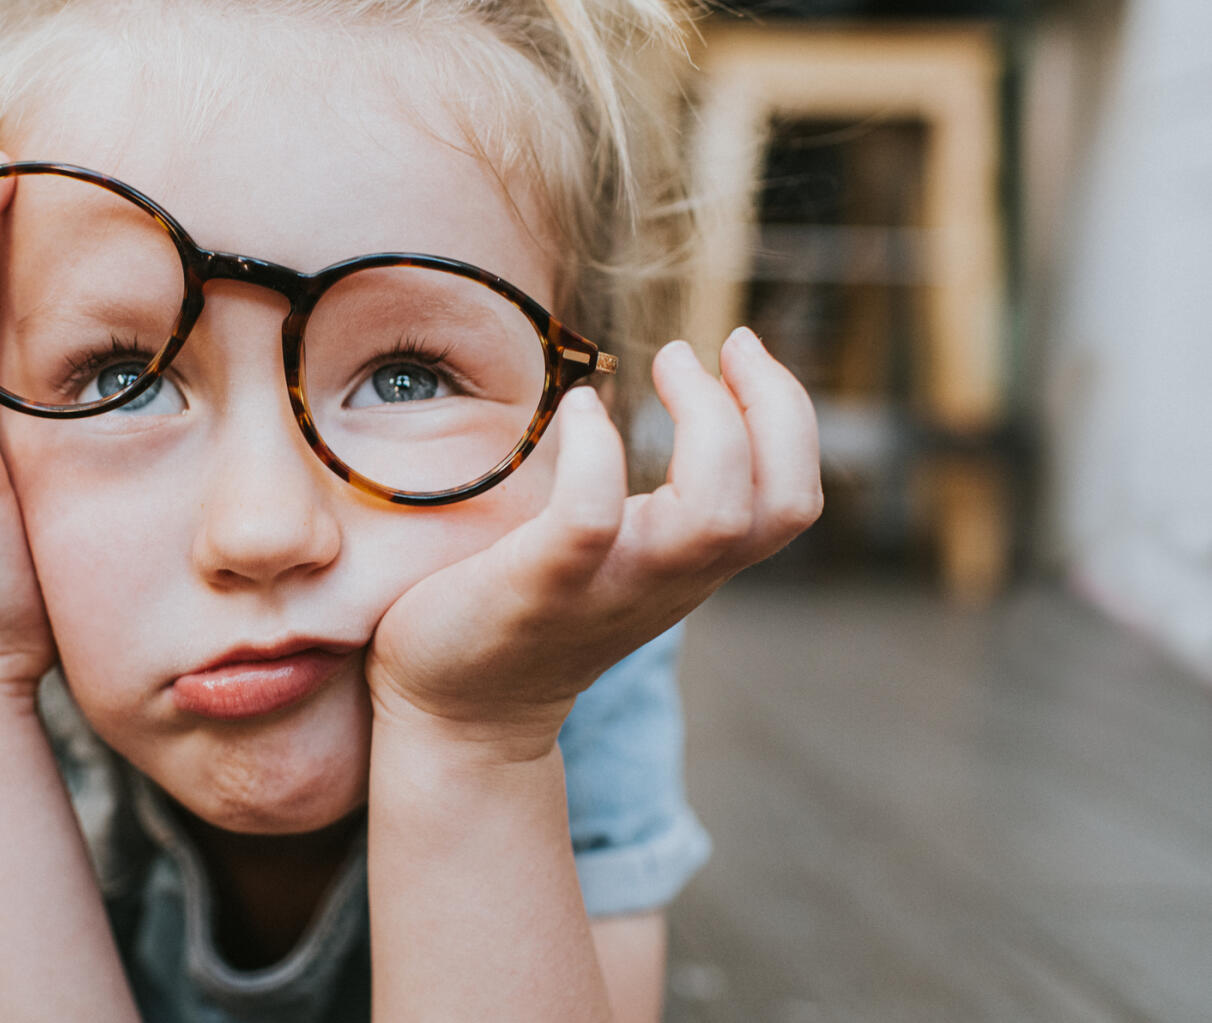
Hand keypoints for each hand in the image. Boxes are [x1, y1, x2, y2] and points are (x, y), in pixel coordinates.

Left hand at [365, 328, 822, 760]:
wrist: (456, 714)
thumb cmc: (521, 614)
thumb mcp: (608, 556)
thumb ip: (638, 508)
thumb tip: (621, 407)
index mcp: (689, 565)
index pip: (790, 499)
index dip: (789, 417)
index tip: (740, 350)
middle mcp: (668, 579)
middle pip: (780, 504)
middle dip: (770, 406)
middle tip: (702, 349)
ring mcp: (608, 588)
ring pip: (712, 517)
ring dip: (706, 420)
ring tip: (661, 361)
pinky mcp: (538, 589)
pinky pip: (590, 521)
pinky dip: (596, 454)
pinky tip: (577, 409)